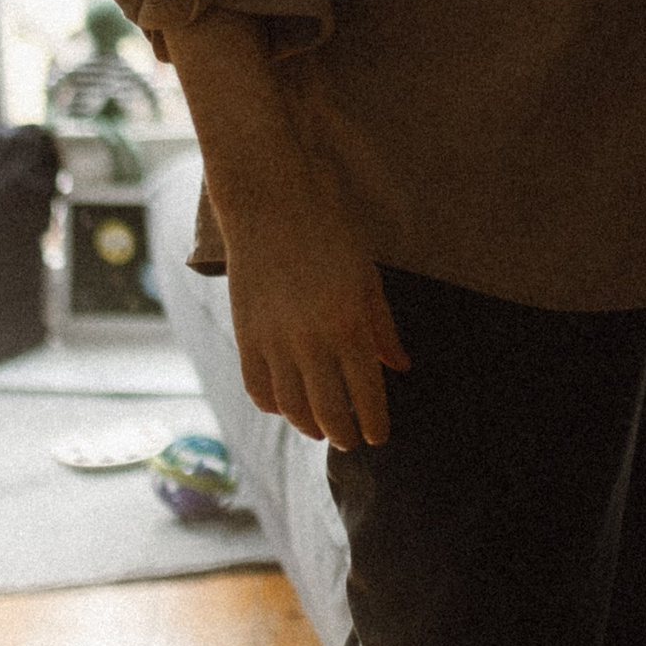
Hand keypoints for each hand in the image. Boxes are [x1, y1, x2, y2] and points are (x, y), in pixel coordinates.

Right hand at [222, 191, 409, 450]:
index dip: (374, 422)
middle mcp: (311, 340)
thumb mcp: (368, 277)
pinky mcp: (245, 334)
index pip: (365, 394)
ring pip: (291, 406)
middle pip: (328, 410)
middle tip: (351, 443)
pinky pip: (257, 387)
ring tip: (321, 429)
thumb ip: (383, 328)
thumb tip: (400, 368)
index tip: (378, 438)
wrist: (270, 203)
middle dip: (343, 435)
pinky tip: (284, 407)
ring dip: (308, 425)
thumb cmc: (329, 233)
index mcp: (349, 325)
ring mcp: (274, 340)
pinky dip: (272, 405)